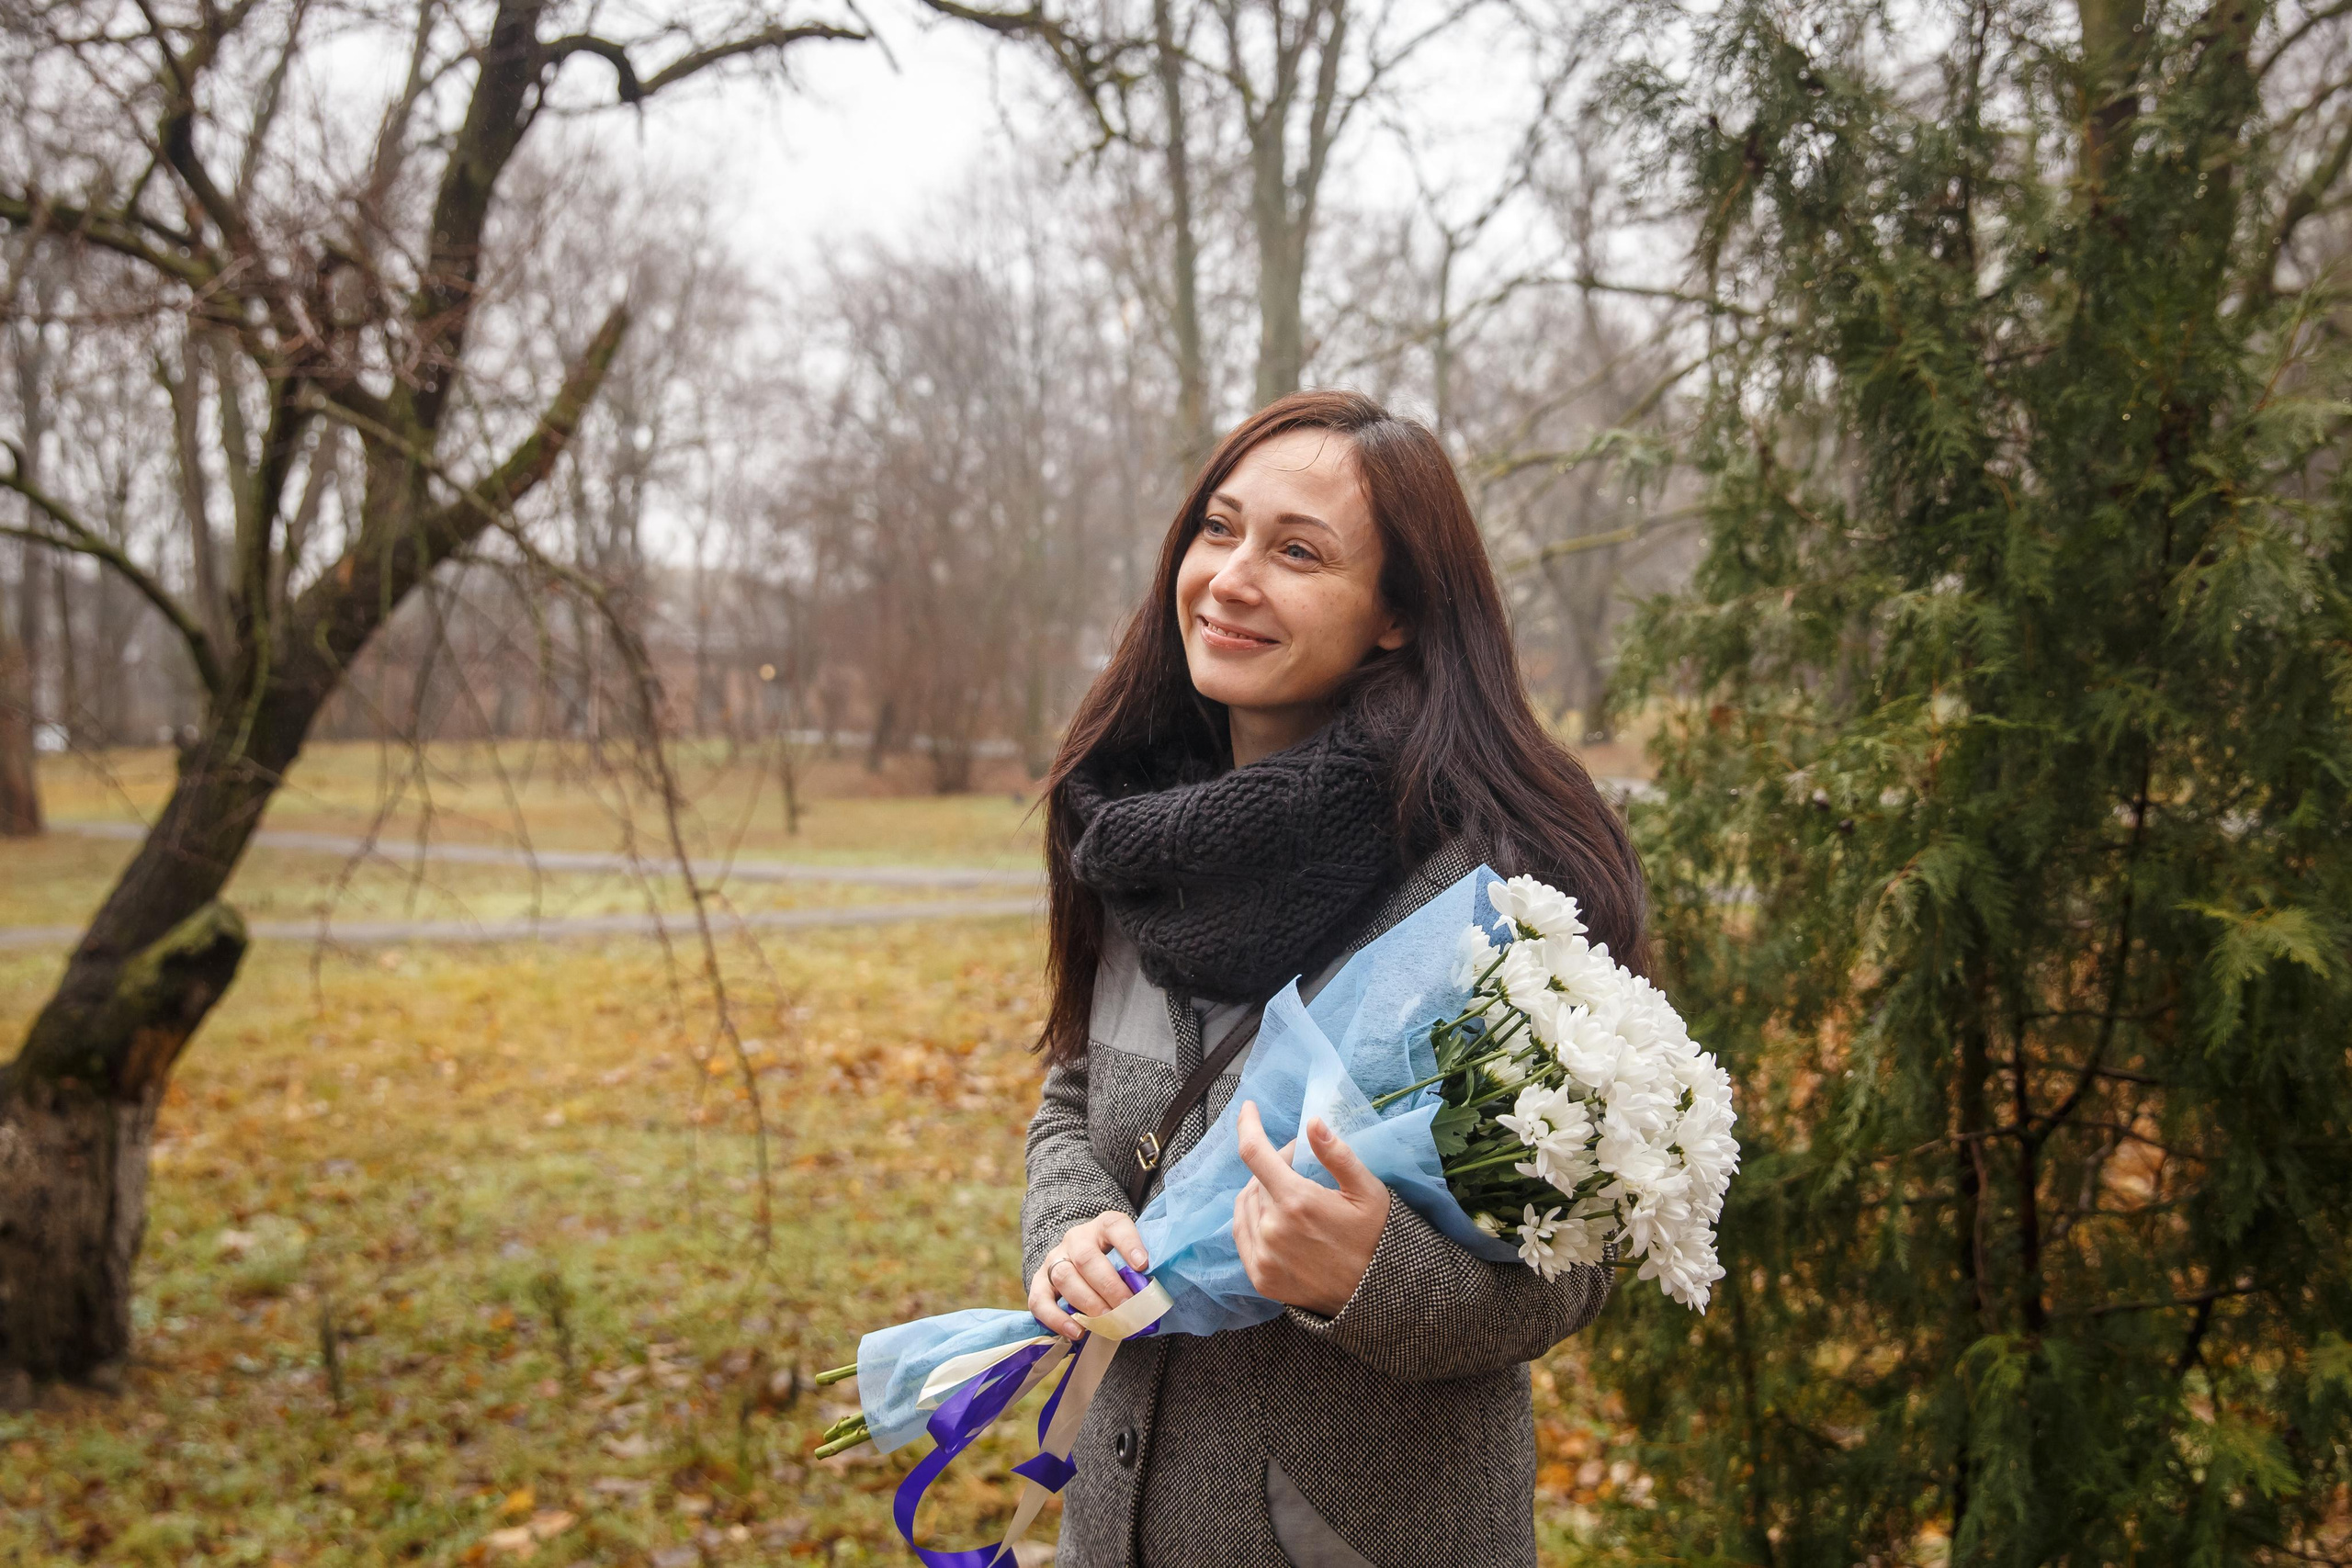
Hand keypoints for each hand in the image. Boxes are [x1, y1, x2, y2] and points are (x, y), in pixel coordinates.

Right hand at [1028, 1210, 1148, 1341]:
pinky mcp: (1040, 1282)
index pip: (1115, 1226)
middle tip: (1127, 1308)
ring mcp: (1055, 1259)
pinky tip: (1077, 1331)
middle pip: (1086, 1258)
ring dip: (1087, 1303)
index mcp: (1103, 1227)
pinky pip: (1040, 1300)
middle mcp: (1076, 1239)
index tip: (1142, 1265)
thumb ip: (1137, 1272)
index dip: (1129, 1244)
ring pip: (1064, 1277)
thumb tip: (1152, 1299)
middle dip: (1109, 1286)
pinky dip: (1057, 1319)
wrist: (1083, 1260)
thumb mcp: (1128, 1256)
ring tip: (1106, 1322)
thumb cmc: (1115, 1262)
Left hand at [1233, 1100, 1389, 1317]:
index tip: (1248, 1108)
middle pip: (1257, 1179)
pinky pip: (1242, 1233)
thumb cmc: (1376, 1238)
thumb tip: (1311, 1123)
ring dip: (1262, 1190)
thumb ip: (1337, 1155)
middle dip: (1275, 1164)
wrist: (1376, 1298)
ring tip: (1289, 1192)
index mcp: (1298, 1201)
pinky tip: (1272, 1215)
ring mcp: (1263, 1255)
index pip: (1255, 1152)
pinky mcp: (1259, 1277)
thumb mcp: (1368, 1191)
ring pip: (1246, 1204)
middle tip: (1300, 1165)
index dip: (1247, 1124)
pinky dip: (1251, 1216)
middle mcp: (1273, 1228)